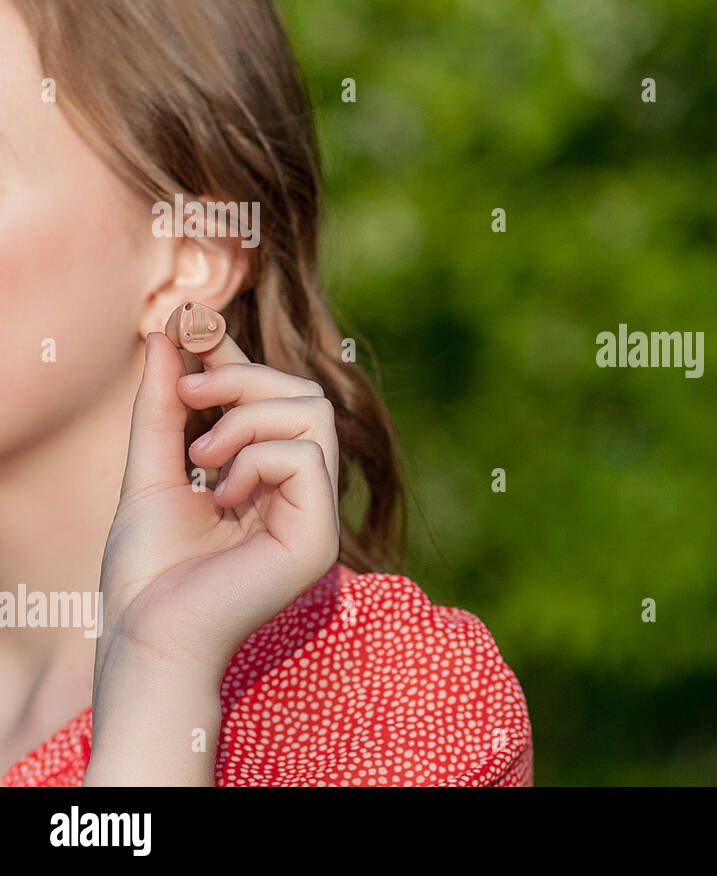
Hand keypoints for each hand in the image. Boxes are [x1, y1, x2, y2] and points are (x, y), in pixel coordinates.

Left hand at [85, 309, 339, 784]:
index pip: (278, 399)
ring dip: (246, 419)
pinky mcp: (319, 537)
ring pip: (314, 414)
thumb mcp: (151, 471)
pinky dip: (257, 459)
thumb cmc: (149, 573)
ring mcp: (317, 516)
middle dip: (244, 380)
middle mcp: (306, 494)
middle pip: (307, 394)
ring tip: (201, 460)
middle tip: (188, 399)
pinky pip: (306, 456)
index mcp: (275, 482)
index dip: (241, 360)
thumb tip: (167, 335)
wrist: (146, 638)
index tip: (194, 329)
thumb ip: (162, 408)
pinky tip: (224, 495)